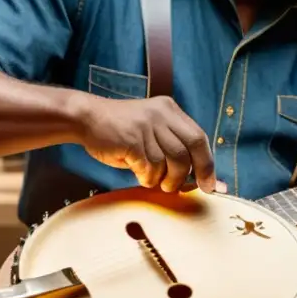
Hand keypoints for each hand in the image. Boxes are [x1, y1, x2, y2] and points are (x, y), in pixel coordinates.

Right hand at [78, 94, 215, 193]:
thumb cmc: (119, 131)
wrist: (86, 118)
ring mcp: (147, 126)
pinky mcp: (133, 139)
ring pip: (172, 161)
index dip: (207, 163)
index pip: (199, 137)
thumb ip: (171, 147)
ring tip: (155, 181)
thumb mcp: (150, 130)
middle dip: (194, 173)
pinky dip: (147, 178)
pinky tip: (140, 175)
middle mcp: (162, 114)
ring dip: (166, 179)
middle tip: (182, 188)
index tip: (210, 184)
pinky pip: (150, 167)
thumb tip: (197, 177)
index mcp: (169, 110)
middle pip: (191, 148)